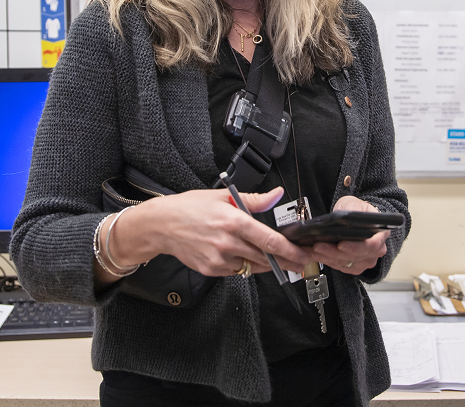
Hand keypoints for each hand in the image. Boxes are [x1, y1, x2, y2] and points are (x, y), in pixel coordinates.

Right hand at [106, 187, 313, 279]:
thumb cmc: (189, 208)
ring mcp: (219, 259)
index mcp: (233, 221)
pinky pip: (237, 270)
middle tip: (299, 262)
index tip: (303, 254)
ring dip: (266, 264)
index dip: (290, 250)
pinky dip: (244, 264)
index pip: (269, 240)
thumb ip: (253, 199)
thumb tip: (276, 194)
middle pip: (266, 257)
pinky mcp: (212, 270)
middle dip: (285, 261)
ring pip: (253, 266)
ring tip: (275, 259)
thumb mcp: (222, 196)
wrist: (162, 225)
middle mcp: (227, 242)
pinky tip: (243, 255)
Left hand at [311, 195, 389, 275]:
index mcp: (380, 235)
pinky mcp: (354, 267)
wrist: (356, 219)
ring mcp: (365, 260)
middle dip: (334, 252)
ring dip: (326, 256)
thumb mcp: (355, 204)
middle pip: (355, 257)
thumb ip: (352, 210)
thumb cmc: (358, 211)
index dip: (356, 247)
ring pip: (344, 262)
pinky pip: (339, 266)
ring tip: (311, 249)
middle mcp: (375, 251)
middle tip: (318, 245)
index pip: (372, 245)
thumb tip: (346, 216)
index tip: (341, 244)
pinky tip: (314, 254)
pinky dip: (325, 260)